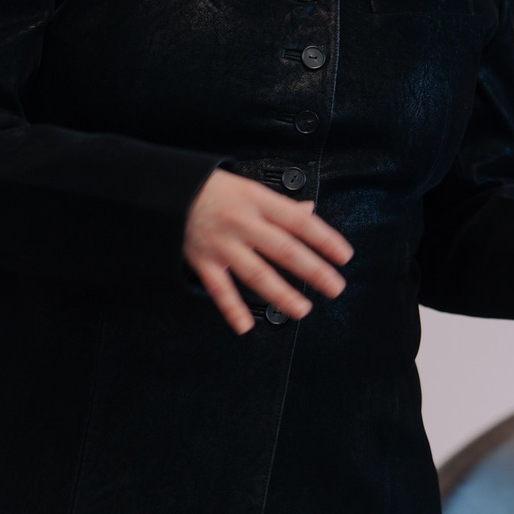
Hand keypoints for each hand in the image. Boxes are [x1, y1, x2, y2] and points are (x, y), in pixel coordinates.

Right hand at [183, 169, 353, 334]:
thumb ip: (281, 205)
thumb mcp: (251, 188)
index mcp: (259, 201)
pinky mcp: (202, 261)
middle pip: (284, 250)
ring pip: (256, 273)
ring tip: (303, 309)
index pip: (299, 222)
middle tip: (335, 287)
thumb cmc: (215, 190)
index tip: (344, 257)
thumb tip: (310, 212)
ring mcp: (223, 244)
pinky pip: (220, 289)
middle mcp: (243, 223)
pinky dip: (232, 309)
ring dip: (281, 294)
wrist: (169, 191)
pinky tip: (246, 326)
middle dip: (313, 270)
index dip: (325, 239)